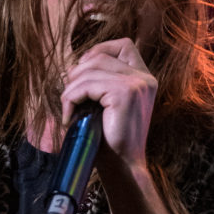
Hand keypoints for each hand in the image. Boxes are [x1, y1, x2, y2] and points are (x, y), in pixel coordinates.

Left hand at [60, 37, 156, 169]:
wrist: (122, 167)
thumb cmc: (110, 140)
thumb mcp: (106, 105)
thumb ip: (100, 83)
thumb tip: (71, 68)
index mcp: (144, 78)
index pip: (123, 46)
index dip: (98, 51)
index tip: (82, 72)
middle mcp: (145, 78)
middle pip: (100, 56)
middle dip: (77, 74)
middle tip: (70, 98)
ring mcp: (137, 84)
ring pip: (90, 70)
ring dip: (70, 90)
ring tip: (69, 110)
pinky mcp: (125, 93)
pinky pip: (86, 86)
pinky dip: (71, 99)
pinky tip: (70, 118)